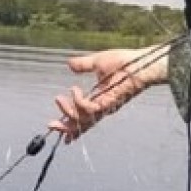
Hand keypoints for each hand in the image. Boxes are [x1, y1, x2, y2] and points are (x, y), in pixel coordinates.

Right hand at [50, 45, 170, 141]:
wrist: (140, 62)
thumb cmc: (124, 62)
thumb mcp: (97, 62)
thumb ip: (82, 65)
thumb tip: (69, 64)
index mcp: (98, 99)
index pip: (83, 115)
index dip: (71, 123)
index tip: (56, 125)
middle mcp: (102, 107)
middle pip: (82, 125)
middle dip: (66, 127)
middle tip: (51, 124)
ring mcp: (106, 107)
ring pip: (83, 119)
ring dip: (68, 112)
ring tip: (59, 98)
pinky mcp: (109, 103)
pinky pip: (90, 109)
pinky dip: (79, 102)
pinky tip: (74, 90)